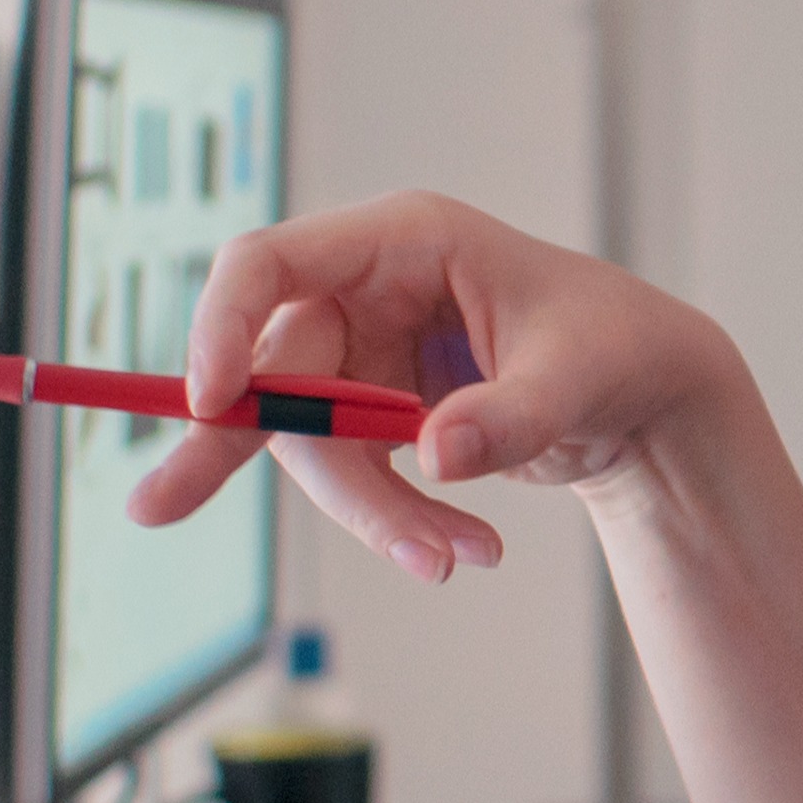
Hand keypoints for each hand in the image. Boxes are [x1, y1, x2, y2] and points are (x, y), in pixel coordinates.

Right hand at [129, 191, 741, 582]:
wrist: (647, 393)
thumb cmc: (616, 349)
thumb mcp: (577, 378)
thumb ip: (510, 415)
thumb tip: (434, 454)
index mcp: (404, 241)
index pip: (268, 262)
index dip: (222, 324)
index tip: (208, 400)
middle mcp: (367, 291)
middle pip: (270, 370)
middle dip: (253, 450)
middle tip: (156, 507)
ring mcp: (365, 354)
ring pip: (308, 442)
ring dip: (372, 512)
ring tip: (462, 560)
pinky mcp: (374, 412)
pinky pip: (351, 476)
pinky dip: (397, 522)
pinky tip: (468, 551)